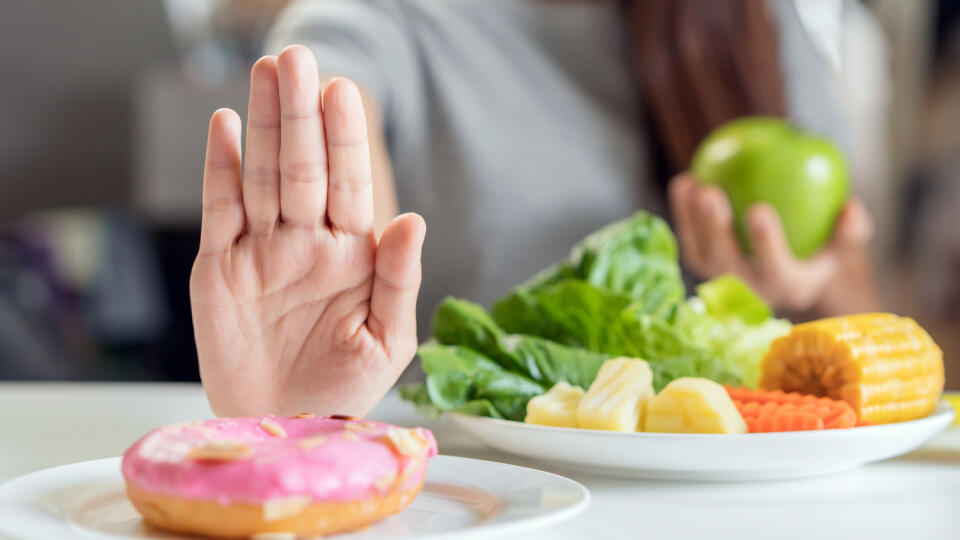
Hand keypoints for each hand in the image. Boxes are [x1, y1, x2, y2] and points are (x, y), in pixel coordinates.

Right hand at [190, 45, 424, 416]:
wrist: (283, 427)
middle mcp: (306, 243)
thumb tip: (413, 220)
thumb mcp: (386, 341)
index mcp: (351, 255)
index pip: (349, 184)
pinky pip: (220, 210)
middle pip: (302, 168)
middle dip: (301, 115)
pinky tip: (227, 127)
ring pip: (262, 177)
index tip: (344, 93)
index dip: (345, 140)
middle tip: (297, 60)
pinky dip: (221, 169)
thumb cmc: (343, 389)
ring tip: (267, 73)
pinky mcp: (219, 268)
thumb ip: (399, 279)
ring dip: (264, 126)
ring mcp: (261, 251)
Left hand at [668, 173, 873, 313]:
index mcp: (789, 287)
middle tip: (711, 192)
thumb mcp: (843, 242)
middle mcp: (752, 291)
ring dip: (692, 221)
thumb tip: (851, 207)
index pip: (777, 269)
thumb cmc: (820, 246)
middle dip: (715, 230)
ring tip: (693, 184)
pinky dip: (682, 213)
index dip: (766, 243)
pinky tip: (684, 181)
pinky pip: (689, 240)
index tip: (759, 207)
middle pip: (728, 264)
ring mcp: (723, 281)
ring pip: (701, 254)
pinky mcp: (703, 267)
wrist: (788, 264)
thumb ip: (852, 229)